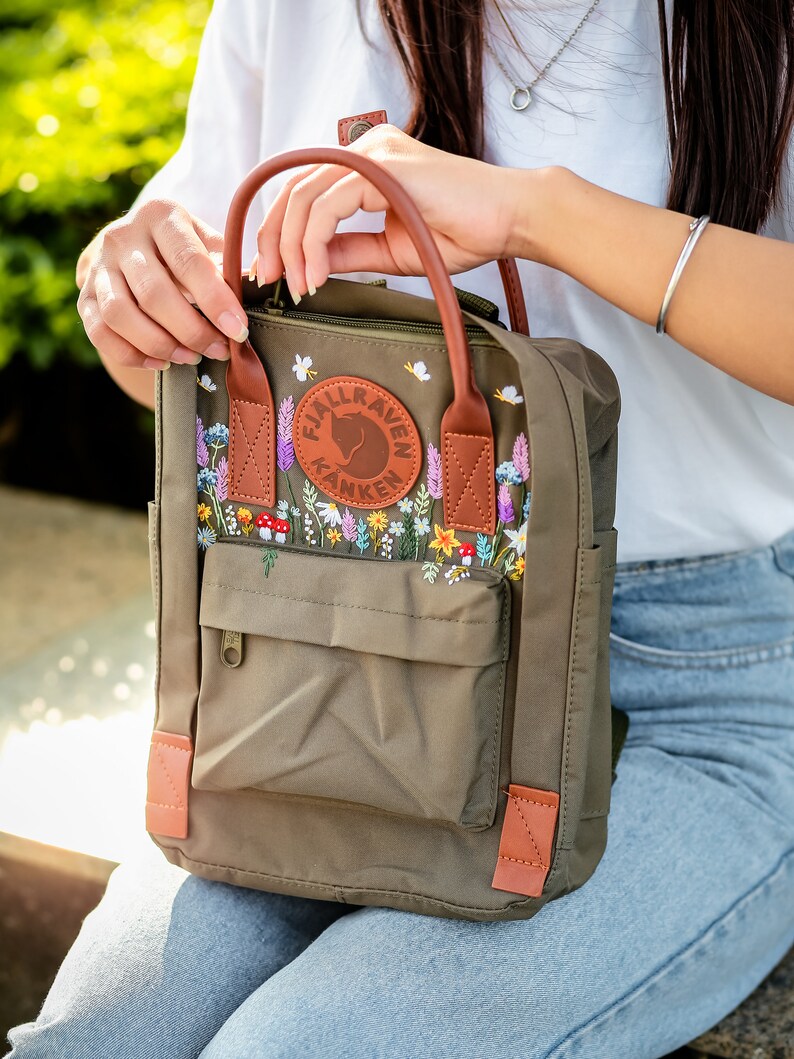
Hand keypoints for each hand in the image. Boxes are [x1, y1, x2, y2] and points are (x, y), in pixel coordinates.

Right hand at [76, 199, 250, 371]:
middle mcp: (123, 236)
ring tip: (191, 357)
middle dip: (191, 330)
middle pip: (154, 293)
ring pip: (121, 315)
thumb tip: (256, 289)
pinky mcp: (84, 295)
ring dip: (161, 344)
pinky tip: (161, 362)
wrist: (135, 245)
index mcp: (161, 215)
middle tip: (218, 350)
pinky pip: (100, 332)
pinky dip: (132, 354)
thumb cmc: (185, 249)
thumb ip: (229, 264)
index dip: (216, 301)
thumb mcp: (208, 242)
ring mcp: (99, 266)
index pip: (190, 262)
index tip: (238, 331)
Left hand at [251, 124, 530, 299]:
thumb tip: (307, 265)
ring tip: (299, 287)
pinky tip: (317, 276)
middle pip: (293, 189)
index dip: (279, 231)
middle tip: (269, 282)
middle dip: (272, 240)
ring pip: (303, 198)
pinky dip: (312, 244)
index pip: (304, 190)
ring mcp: (371, 153)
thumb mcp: (390, 250)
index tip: (273, 273)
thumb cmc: (464, 232)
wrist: (509, 220)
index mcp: (365, 163)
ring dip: (291, 248)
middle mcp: (363, 148)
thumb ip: (347, 252)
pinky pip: (326, 206)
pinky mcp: (380, 168)